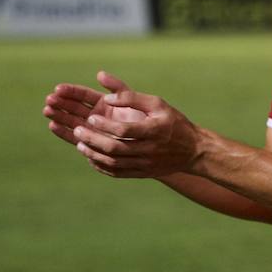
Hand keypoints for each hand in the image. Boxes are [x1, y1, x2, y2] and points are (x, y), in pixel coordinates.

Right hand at [44, 71, 145, 147]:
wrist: (159, 143)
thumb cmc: (151, 119)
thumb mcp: (137, 100)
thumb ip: (119, 89)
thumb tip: (100, 74)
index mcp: (106, 104)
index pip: (84, 95)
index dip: (71, 92)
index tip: (58, 89)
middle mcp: (98, 116)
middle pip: (75, 107)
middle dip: (61, 103)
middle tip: (49, 100)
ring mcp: (94, 130)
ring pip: (73, 121)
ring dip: (59, 116)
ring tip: (47, 111)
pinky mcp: (93, 143)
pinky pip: (76, 137)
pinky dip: (65, 132)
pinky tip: (53, 126)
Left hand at [52, 72, 202, 177]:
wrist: (193, 150)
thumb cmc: (173, 122)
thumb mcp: (158, 104)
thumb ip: (132, 98)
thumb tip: (106, 97)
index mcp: (155, 130)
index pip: (124, 130)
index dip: (105, 125)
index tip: (92, 118)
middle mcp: (151, 149)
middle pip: (115, 148)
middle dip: (93, 139)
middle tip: (78, 130)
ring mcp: (146, 164)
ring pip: (113, 163)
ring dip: (93, 154)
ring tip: (80, 144)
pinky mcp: (143, 173)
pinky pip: (117, 173)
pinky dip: (102, 166)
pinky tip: (92, 157)